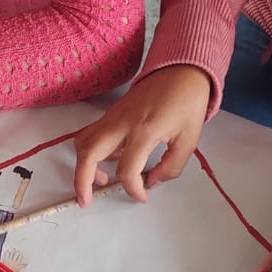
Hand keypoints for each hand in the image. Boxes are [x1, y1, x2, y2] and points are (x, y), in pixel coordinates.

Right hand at [73, 66, 211, 203]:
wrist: (180, 71)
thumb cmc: (187, 103)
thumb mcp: (189, 140)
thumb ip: (171, 167)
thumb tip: (151, 182)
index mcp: (145, 131)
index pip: (127, 171)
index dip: (133, 190)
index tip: (142, 196)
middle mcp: (122, 123)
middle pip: (88, 154)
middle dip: (82, 181)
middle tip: (86, 200)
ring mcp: (112, 116)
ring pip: (82, 142)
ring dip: (84, 165)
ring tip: (101, 178)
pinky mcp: (110, 113)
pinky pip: (91, 134)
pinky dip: (93, 151)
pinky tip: (113, 157)